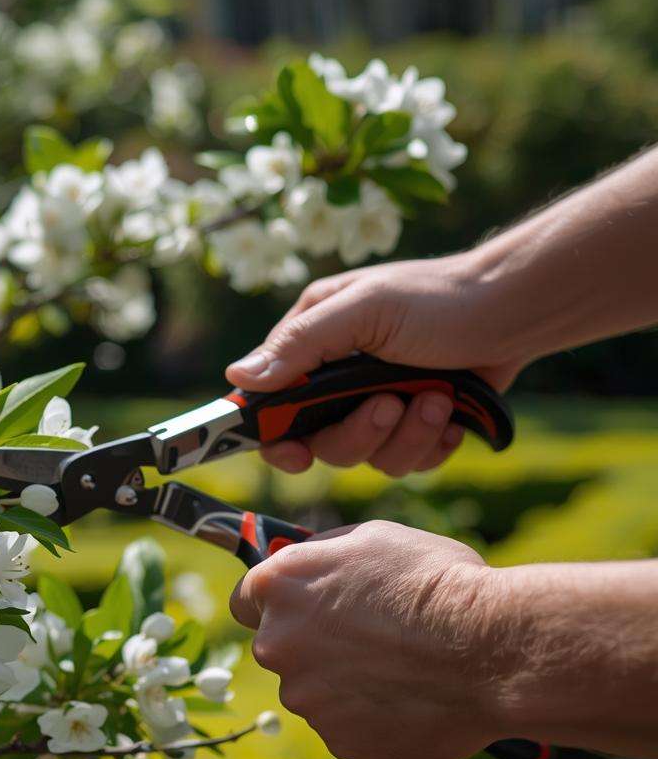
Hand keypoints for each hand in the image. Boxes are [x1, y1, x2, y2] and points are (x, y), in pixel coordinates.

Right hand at [225, 253, 531, 476]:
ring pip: (368, 457)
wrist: (520, 309)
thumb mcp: (364, 310)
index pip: (270, 402)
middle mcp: (338, 376)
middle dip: (360, 431)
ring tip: (437, 401)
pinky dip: (430, 446)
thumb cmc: (440, 297)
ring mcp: (379, 402)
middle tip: (392, 404)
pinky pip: (407, 461)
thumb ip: (301, 345)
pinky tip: (451, 418)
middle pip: (321, 441)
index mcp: (314, 341)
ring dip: (405, 436)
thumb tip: (237, 378)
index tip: (295, 454)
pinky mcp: (417, 423)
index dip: (275, 435)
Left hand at [229, 521, 512, 758]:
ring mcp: (305, 697)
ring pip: (315, 691)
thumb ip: (323, 556)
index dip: (279, 604)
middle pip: (281, 648)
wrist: (490, 650)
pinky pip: (348, 725)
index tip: (303, 609)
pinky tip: (411, 698)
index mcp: (278, 588)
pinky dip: (372, 716)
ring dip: (344, 683)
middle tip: (371, 640)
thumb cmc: (437, 583)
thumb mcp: (373, 539)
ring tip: (403, 668)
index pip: (247, 600)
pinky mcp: (338, 739)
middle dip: (315, 645)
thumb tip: (303, 560)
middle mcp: (276, 644)